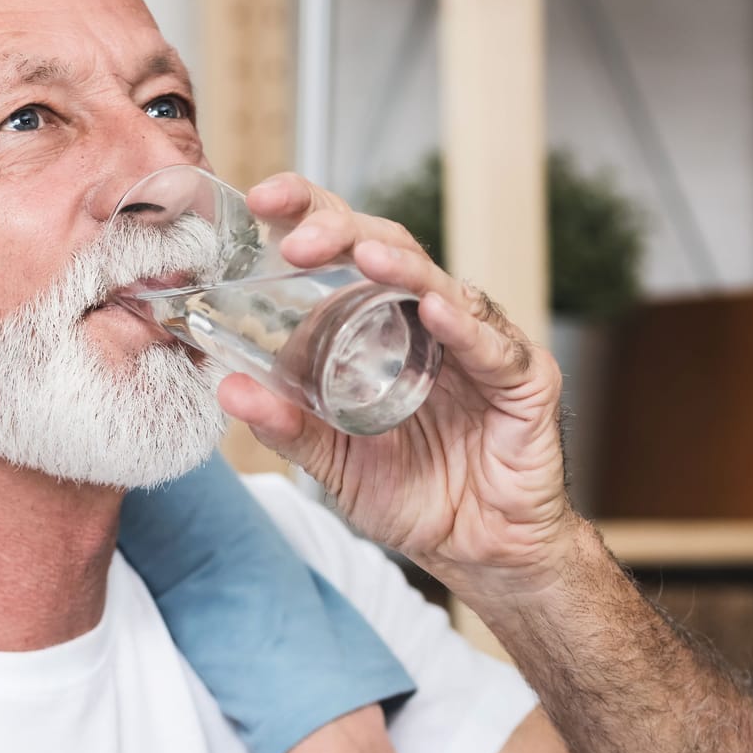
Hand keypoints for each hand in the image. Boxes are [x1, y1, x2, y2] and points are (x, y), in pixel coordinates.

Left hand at [222, 173, 577, 607]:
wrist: (481, 552)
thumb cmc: (417, 495)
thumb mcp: (334, 462)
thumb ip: (288, 426)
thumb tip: (226, 387)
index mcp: (384, 325)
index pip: (347, 249)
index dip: (310, 214)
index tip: (263, 199)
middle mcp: (432, 321)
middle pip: (390, 248)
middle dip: (342, 230)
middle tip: (296, 238)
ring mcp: (481, 346)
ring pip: (442, 285)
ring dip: (400, 267)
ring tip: (362, 255)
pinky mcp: (526, 381)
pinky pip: (494, 348)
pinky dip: (464, 327)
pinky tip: (435, 310)